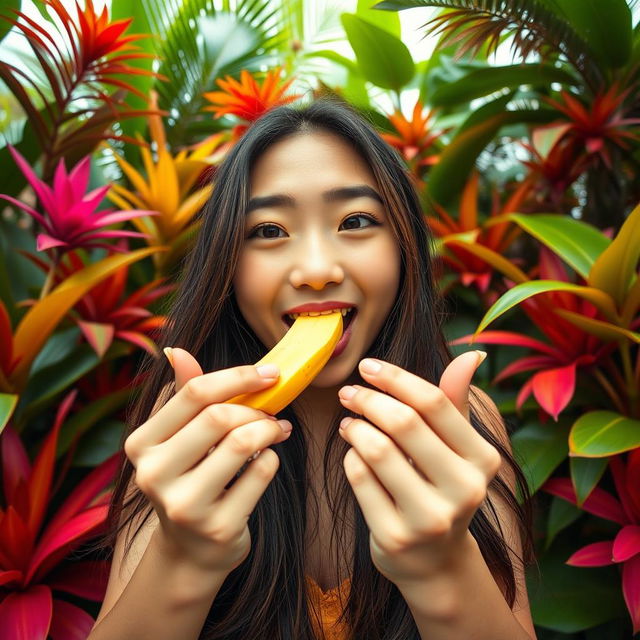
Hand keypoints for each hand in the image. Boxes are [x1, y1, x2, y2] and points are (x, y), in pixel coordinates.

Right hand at [124, 348, 291, 574]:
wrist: (192, 549)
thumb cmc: (190, 478)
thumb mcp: (180, 439)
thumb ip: (184, 395)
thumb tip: (176, 350)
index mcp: (140, 444)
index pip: (194, 393)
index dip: (239, 375)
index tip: (270, 373)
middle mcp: (153, 474)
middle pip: (219, 416)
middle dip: (255, 409)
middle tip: (272, 412)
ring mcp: (184, 505)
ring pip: (242, 442)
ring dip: (270, 429)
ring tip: (277, 431)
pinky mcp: (217, 526)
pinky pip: (261, 472)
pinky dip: (273, 458)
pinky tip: (268, 460)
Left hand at [337, 351, 501, 586]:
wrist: (435, 562)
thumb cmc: (442, 489)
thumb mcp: (457, 449)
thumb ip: (455, 403)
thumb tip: (470, 355)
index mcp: (483, 460)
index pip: (434, 402)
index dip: (395, 377)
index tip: (368, 366)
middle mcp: (464, 490)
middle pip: (402, 422)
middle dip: (368, 398)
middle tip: (349, 393)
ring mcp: (430, 518)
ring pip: (376, 449)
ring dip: (355, 426)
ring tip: (349, 422)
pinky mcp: (395, 536)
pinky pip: (359, 478)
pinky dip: (350, 456)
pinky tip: (352, 453)